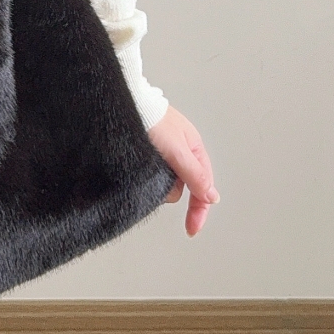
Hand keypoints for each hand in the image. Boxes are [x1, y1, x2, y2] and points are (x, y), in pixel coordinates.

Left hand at [147, 105, 218, 236]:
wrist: (120, 104)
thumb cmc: (151, 118)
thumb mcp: (178, 150)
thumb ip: (195, 175)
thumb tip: (212, 197)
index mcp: (193, 148)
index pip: (202, 187)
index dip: (199, 210)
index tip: (191, 230)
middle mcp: (179, 152)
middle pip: (181, 187)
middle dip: (169, 190)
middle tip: (155, 181)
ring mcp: (162, 154)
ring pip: (164, 183)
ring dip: (155, 182)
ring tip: (143, 166)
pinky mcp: (145, 156)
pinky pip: (150, 176)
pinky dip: (144, 178)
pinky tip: (137, 169)